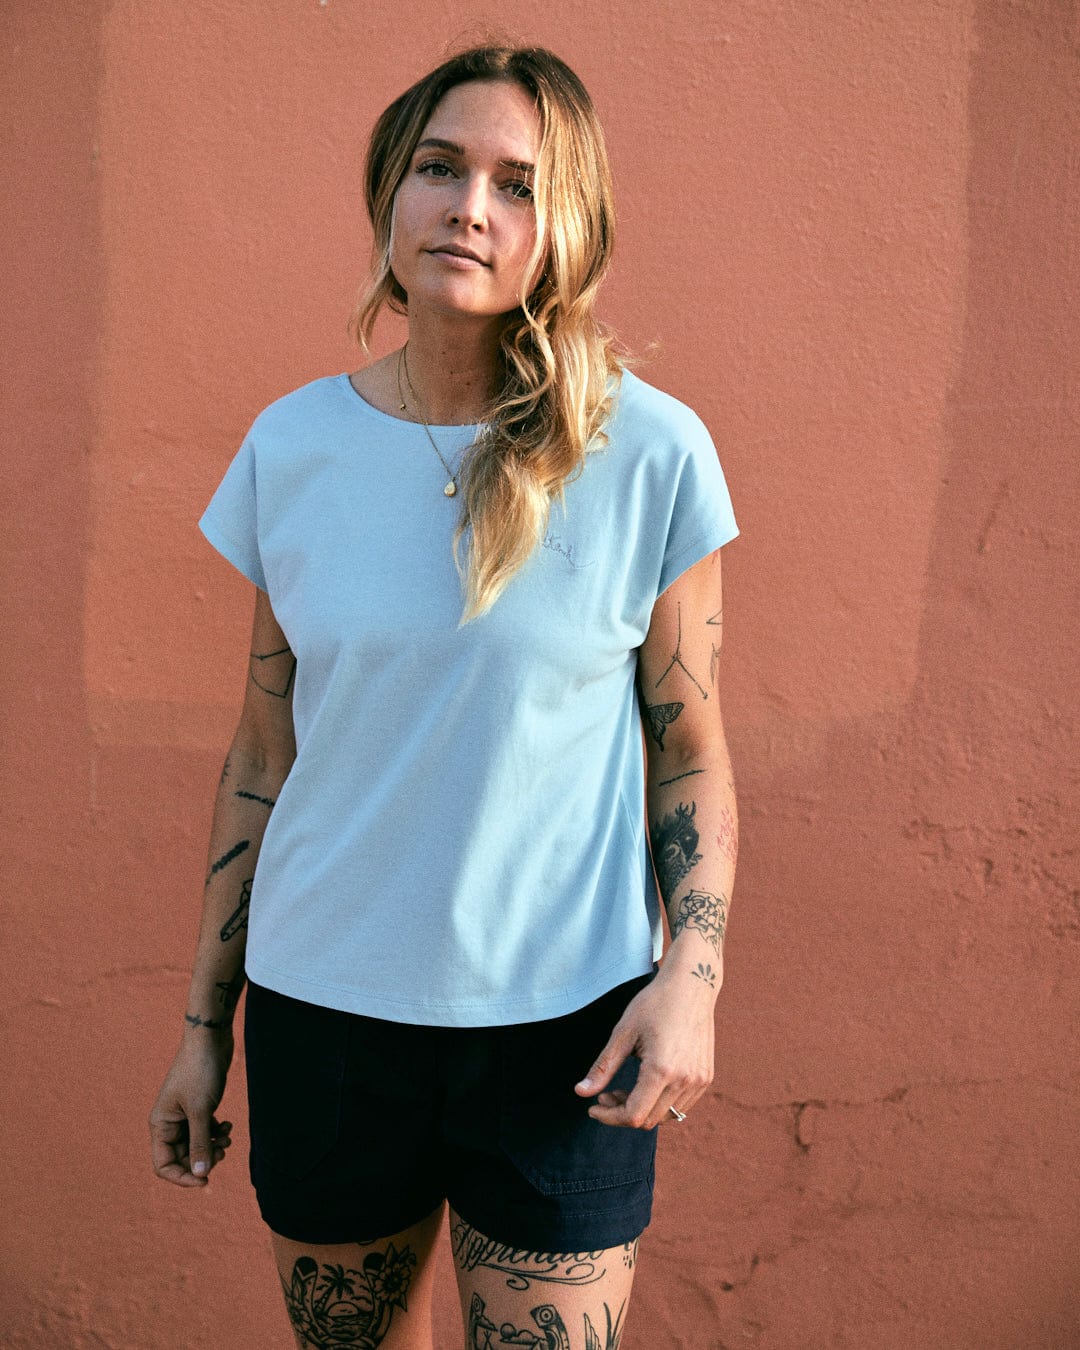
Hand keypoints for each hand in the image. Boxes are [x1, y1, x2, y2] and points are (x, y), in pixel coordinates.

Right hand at [149, 1031, 234, 1185]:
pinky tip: (228, 1126)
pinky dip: (216, 1133)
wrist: (210, 1039)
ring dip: (212, 1146)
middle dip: (203, 1159)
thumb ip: (200, 1144)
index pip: (164, 1165)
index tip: (206, 1179)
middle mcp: (169, 1123)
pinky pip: (205, 1131)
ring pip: (196, 1145)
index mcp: (160, 1125)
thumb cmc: (200, 1071)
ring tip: (227, 1137)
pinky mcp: (198, 1107)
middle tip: (223, 1151)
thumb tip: (200, 1175)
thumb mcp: (201, 1111)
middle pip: (182, 1158)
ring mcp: (184, 1115)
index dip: (182, 1177)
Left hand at [573, 959, 716, 1128]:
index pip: (633, 1115)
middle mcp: (684, 1080)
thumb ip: (603, 1067)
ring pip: (666, 1117)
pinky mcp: (705, 1077)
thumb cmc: (654, 1004)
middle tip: (607, 1093)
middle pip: (648, 1120)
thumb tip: (580, 1093)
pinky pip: (681, 1106)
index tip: (593, 1107)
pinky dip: (661, 1104)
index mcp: (661, 1070)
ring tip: (626, 1089)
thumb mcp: (623, 1033)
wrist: (691, 985)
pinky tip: (647, 1084)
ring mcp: (698, 1081)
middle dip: (622, 1113)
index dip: (609, 1117)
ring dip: (643, 1110)